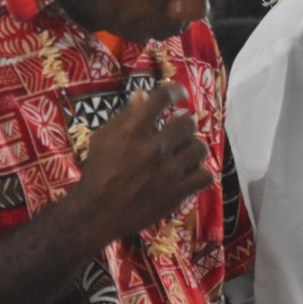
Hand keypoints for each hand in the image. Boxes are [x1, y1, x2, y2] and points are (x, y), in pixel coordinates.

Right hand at [71, 84, 215, 243]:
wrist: (97, 212)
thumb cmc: (97, 172)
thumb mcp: (103, 138)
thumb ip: (124, 116)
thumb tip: (143, 95)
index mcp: (134, 130)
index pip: (163, 98)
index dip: (175, 92)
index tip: (179, 95)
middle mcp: (155, 147)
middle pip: (188, 123)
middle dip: (185, 124)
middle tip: (180, 131)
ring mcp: (168, 171)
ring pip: (199, 148)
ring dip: (193, 148)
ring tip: (186, 153)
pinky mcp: (177, 192)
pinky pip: (205, 176)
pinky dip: (200, 174)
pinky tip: (191, 174)